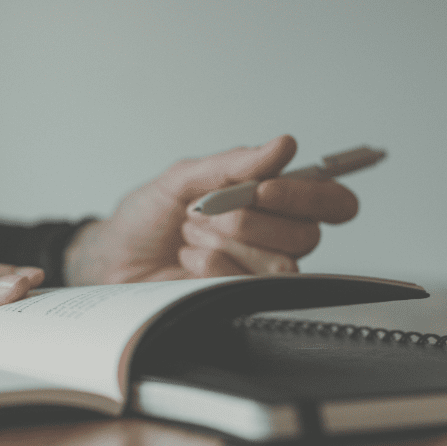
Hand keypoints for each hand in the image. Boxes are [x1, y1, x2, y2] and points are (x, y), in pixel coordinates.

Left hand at [64, 135, 358, 284]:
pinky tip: (189, 259)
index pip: (332, 200)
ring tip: (191, 235)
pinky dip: (211, 265)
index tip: (263, 189)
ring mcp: (260, 272)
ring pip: (280, 261)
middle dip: (247, 220)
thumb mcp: (183, 178)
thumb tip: (282, 146)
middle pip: (307, 234)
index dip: (307, 195)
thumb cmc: (148, 216)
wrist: (114, 256)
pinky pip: (246, 283)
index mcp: (273, 200)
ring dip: (224, 241)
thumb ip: (234, 164)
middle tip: (206, 213)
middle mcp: (276, 237)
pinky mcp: (240, 299)